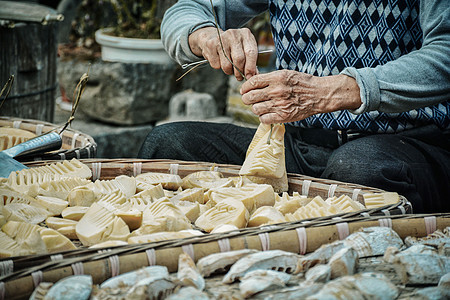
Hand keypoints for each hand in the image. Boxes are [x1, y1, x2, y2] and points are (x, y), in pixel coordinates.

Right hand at [188, 27, 257, 80]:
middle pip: (239, 60)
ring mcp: (221, 39)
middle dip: (239, 72)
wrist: (213, 36)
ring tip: (230, 67)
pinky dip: (218, 67)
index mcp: (245, 34)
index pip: (251, 53)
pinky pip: (216, 65)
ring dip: (229, 71)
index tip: (249, 76)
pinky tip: (219, 60)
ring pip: (227, 65)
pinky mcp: (211, 45)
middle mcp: (233, 34)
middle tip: (239, 77)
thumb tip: (253, 75)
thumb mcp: (244, 48)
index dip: (250, 67)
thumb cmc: (232, 45)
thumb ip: (250, 61)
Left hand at [240, 70, 361, 123]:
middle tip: (249, 99)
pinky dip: (263, 117)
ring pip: (255, 109)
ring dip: (255, 108)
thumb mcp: (286, 74)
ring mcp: (279, 104)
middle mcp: (276, 91)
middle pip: (250, 97)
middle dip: (246, 98)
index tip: (244, 90)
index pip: (252, 82)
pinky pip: (264, 119)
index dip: (245, 87)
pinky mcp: (283, 116)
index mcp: (276, 78)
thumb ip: (269, 78)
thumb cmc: (302, 83)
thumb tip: (252, 82)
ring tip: (260, 106)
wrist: (319, 94)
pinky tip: (267, 113)